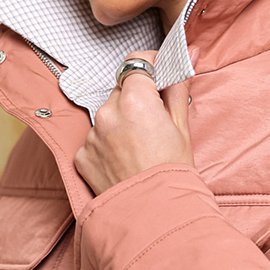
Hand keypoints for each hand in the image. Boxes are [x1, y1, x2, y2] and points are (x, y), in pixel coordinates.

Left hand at [74, 49, 195, 195]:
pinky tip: (124, 162)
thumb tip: (187, 54)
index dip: (150, 68)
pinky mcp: (82, 156)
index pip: (136, 64)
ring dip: (119, 123)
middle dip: (136, 100)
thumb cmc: (173, 173)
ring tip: (139, 148)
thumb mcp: (182, 126)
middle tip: (153, 123)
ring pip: (106, 115)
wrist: (155, 215)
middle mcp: (107, 112)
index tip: (159, 78)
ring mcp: (91, 135)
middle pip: (120, 90)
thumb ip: (178, 86)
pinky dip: (106, 146)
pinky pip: (94, 140)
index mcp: (135, 100)